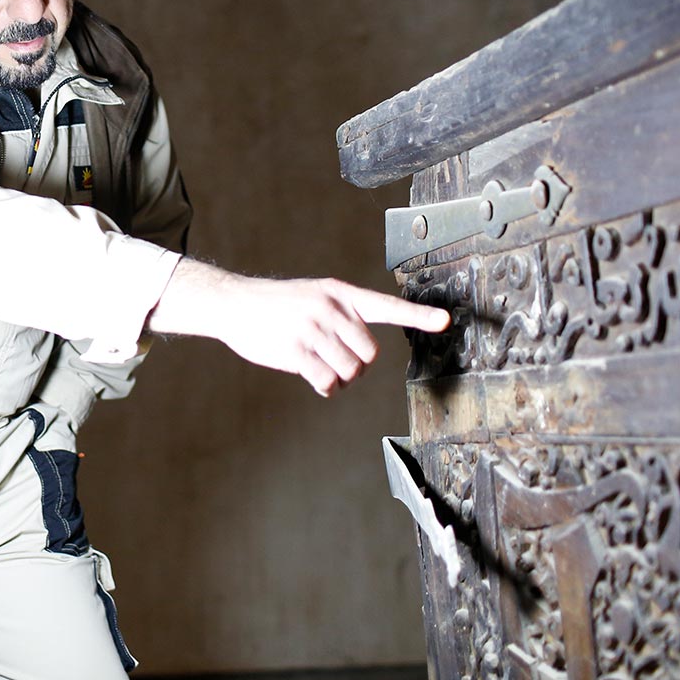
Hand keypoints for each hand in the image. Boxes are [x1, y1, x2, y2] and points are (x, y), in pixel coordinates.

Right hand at [148, 259, 449, 396]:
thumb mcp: (313, 295)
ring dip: (339, 376)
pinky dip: (325, 386)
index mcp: (339, 293)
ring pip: (350, 371)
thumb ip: (342, 315)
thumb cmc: (277, 304)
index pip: (386, 306)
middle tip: (336, 358)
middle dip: (357, 364)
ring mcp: (312, 330)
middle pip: (369, 354)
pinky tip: (312, 376)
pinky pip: (327, 382)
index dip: (417, 315)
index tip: (445, 320)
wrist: (235, 303)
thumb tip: (364, 353)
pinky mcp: (295, 351)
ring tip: (320, 364)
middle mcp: (329, 309)